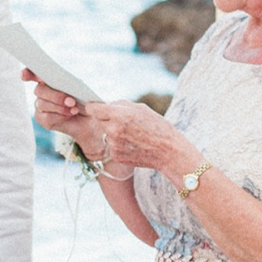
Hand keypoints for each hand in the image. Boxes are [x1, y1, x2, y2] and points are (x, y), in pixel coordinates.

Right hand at [24, 73, 104, 159]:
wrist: (91, 118)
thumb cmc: (86, 98)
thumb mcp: (81, 87)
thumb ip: (69, 82)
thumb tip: (62, 82)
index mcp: (49, 78)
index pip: (34, 73)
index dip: (28, 73)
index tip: (25, 76)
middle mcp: (42, 91)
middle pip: (39, 90)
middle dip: (55, 96)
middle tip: (71, 101)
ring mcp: (40, 105)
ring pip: (42, 104)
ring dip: (59, 107)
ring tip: (74, 109)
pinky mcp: (42, 119)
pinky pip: (45, 117)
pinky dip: (59, 116)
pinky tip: (69, 115)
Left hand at [80, 99, 194, 178]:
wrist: (168, 151)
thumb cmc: (157, 127)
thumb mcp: (141, 109)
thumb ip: (120, 105)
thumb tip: (106, 104)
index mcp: (120, 115)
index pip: (93, 109)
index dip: (94, 108)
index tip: (95, 107)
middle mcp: (113, 130)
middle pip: (99, 121)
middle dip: (107, 120)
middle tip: (123, 122)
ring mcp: (113, 145)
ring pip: (107, 134)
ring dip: (114, 133)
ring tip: (133, 135)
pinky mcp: (115, 156)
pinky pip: (112, 146)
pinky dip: (119, 145)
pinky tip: (133, 145)